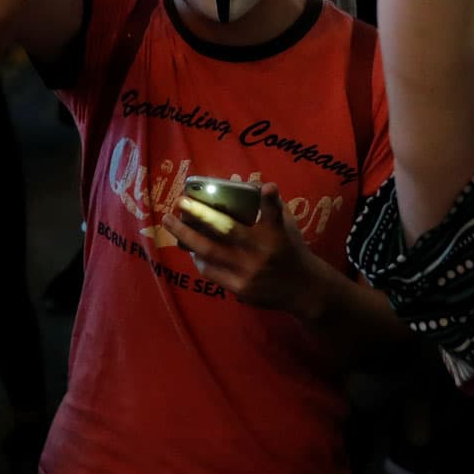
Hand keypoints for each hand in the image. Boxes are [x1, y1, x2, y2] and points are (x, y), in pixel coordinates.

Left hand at [169, 184, 333, 315]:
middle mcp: (261, 251)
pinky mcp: (240, 288)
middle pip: (227, 230)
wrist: (303, 289)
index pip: (275, 213)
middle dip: (200, 214)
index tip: (268, 188)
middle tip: (179, 201)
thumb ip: (271, 206)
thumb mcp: (287, 225)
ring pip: (210, 251)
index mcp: (276, 232)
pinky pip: (211, 271)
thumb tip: (245, 184)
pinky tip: (189, 248)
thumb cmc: (290, 249)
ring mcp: (249, 271)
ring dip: (186, 236)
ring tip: (170, 223)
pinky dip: (198, 259)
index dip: (271, 200)